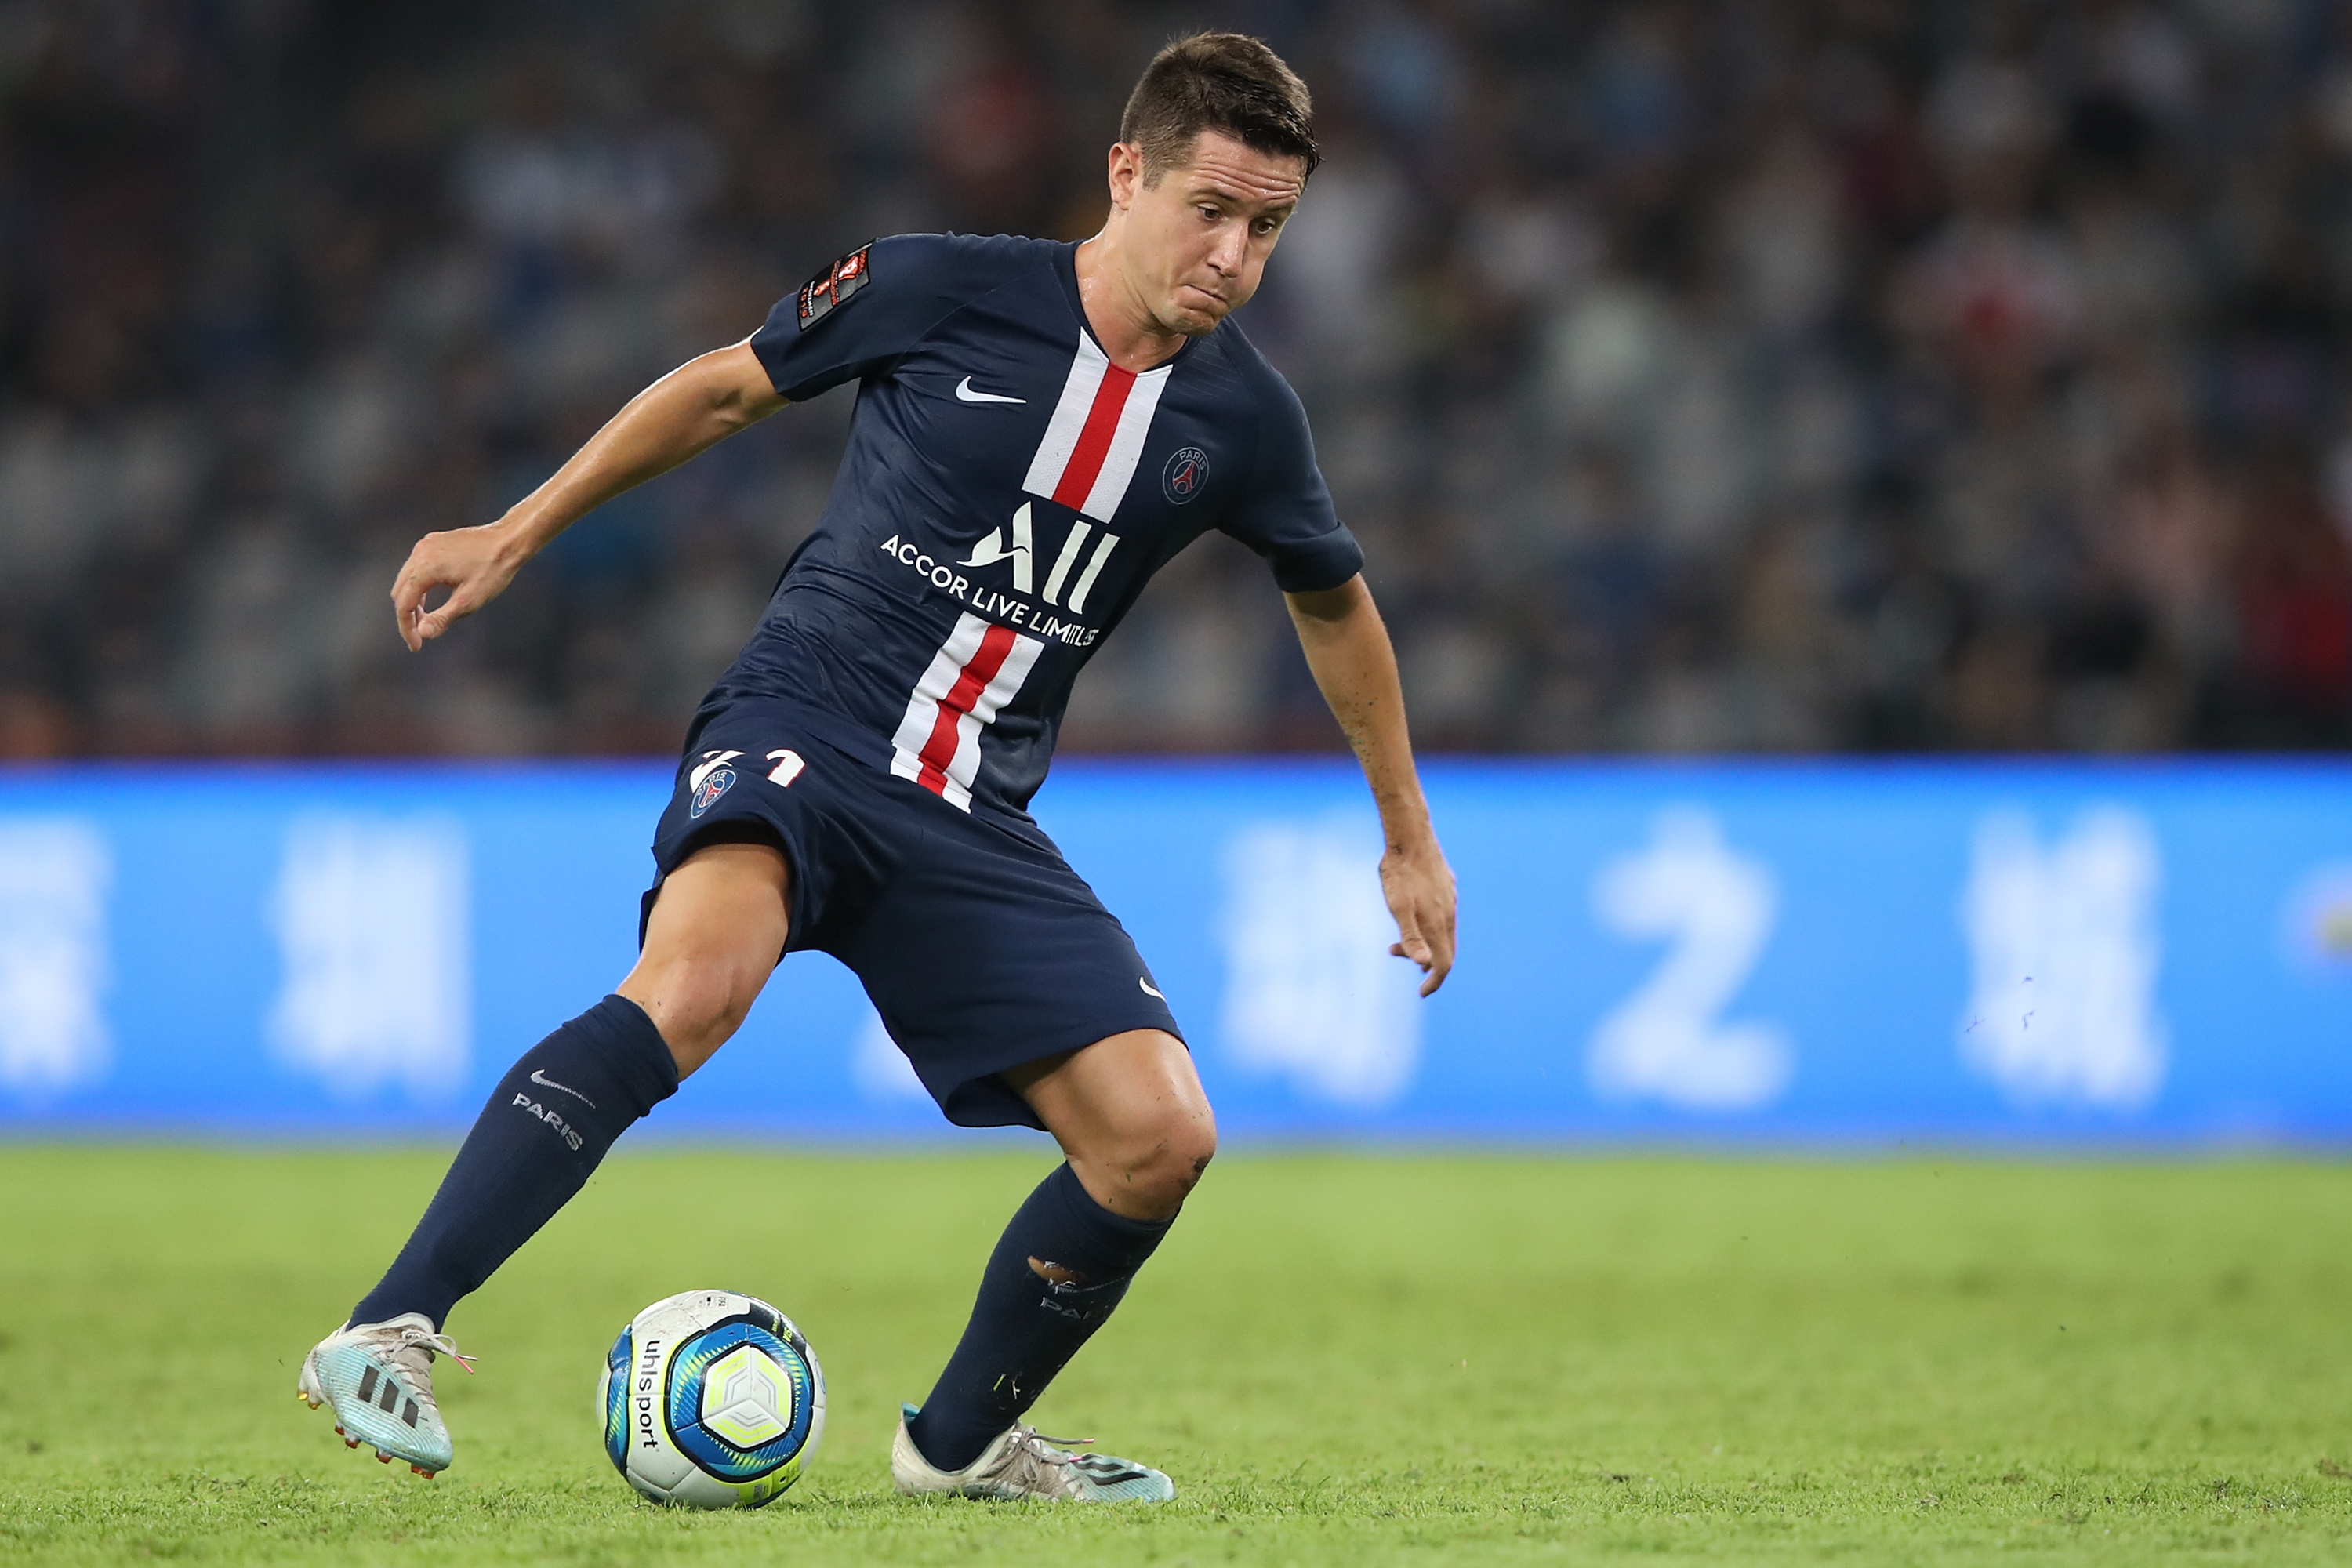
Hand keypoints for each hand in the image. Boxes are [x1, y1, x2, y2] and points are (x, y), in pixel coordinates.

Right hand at [389, 523, 525, 650]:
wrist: (509, 541)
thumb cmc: (493, 570)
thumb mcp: (469, 600)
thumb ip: (442, 618)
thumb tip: (422, 633)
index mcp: (425, 567)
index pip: (404, 604)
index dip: (407, 628)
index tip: (416, 646)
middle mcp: (420, 552)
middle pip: (401, 591)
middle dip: (408, 616)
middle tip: (421, 635)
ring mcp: (426, 545)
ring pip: (407, 580)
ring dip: (413, 601)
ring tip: (427, 620)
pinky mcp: (433, 542)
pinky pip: (417, 568)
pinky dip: (420, 586)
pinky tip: (432, 598)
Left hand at [1381, 838, 1456, 996]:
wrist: (1410, 835)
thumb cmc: (1399, 873)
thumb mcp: (1398, 907)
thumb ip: (1411, 937)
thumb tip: (1424, 964)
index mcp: (1438, 924)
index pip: (1444, 964)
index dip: (1434, 982)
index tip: (1421, 992)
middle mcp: (1449, 915)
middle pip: (1446, 951)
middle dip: (1426, 963)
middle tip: (1394, 952)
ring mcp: (1450, 900)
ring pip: (1445, 932)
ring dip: (1426, 943)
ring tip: (1397, 938)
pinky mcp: (1447, 886)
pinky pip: (1444, 916)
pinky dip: (1430, 926)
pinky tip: (1413, 914)